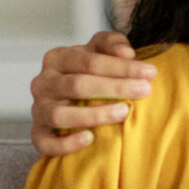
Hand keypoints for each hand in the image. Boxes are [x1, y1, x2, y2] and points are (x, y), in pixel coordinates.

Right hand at [30, 31, 156, 154]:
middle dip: (114, 88)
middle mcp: (43, 82)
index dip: (121, 67)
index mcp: (57, 58)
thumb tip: (127, 53)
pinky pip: (45, 142)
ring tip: (123, 113)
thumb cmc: (88, 72)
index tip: (150, 72)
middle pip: (77, 85)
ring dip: (93, 115)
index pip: (89, 61)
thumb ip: (112, 44)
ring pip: (60, 114)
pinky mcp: (38, 134)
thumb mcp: (100, 51)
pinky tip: (90, 139)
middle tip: (145, 90)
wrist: (69, 99)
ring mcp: (38, 109)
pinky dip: (65, 143)